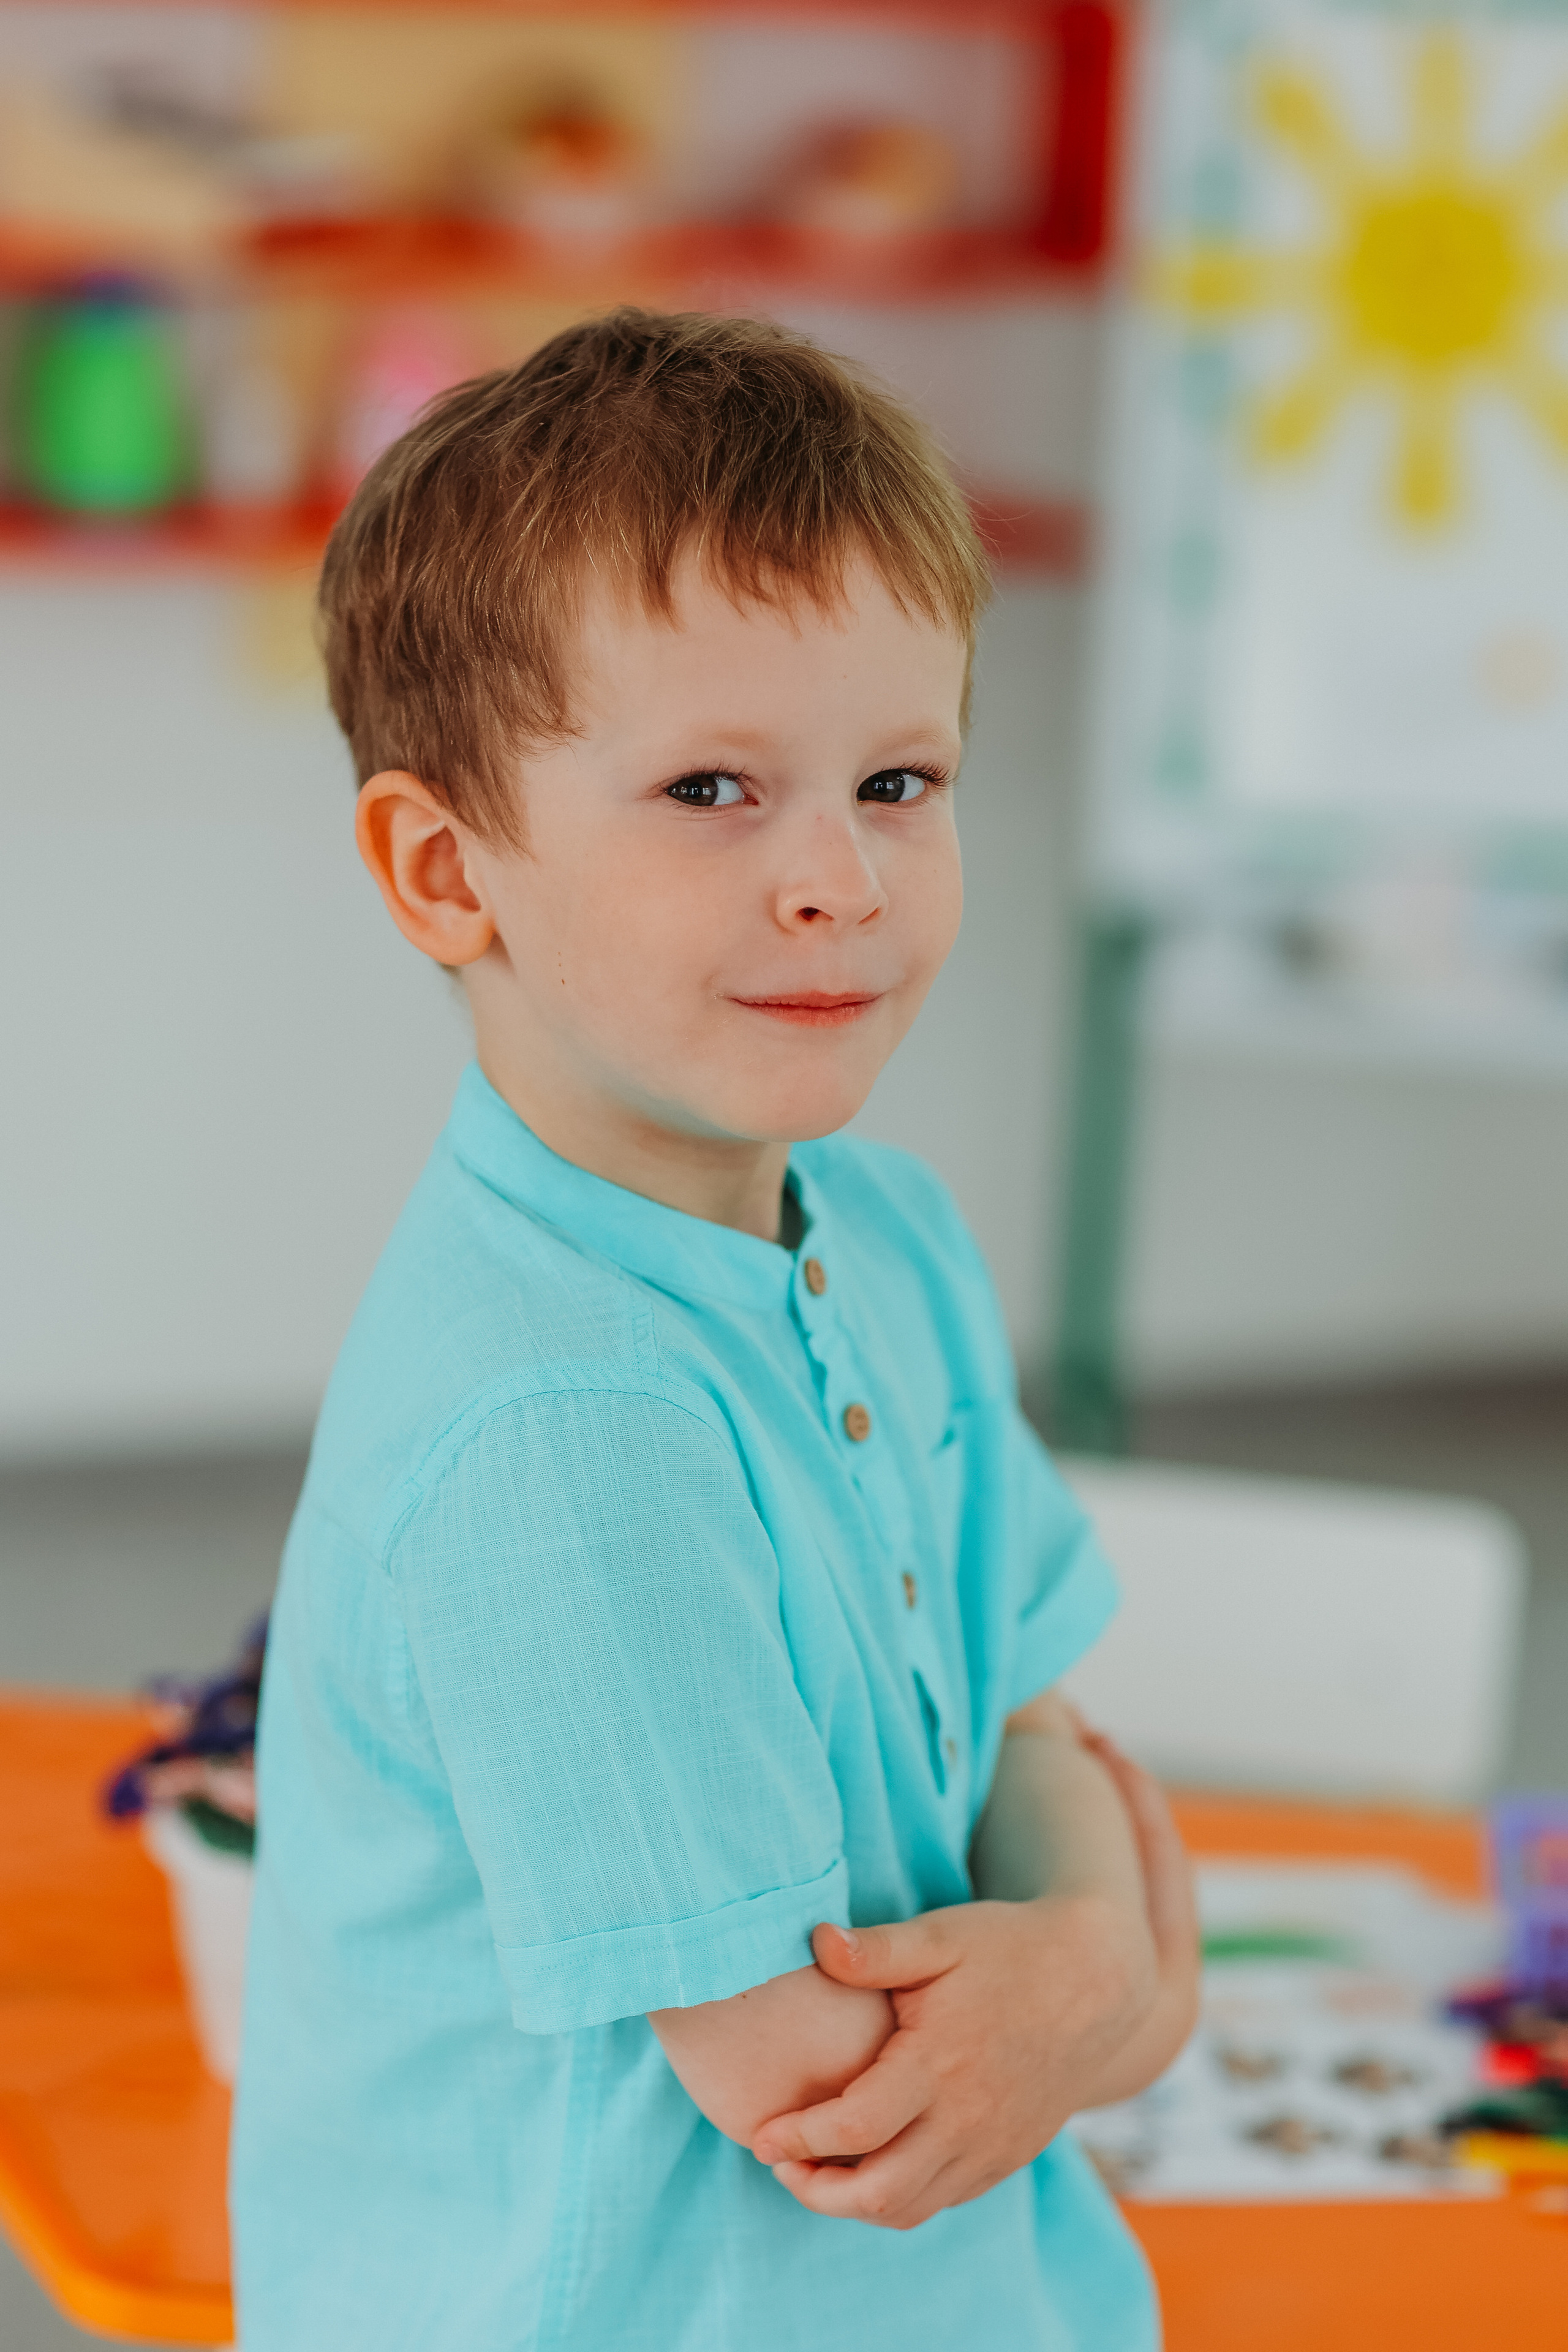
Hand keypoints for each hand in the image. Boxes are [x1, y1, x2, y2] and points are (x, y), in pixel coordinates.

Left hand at [751, 1736, 1198, 2229]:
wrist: (1098, 1979)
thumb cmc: (1011, 1949)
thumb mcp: (942, 1935)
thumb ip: (876, 1949)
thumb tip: (815, 1940)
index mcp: (939, 2066)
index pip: (853, 2128)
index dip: (798, 2138)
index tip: (761, 2133)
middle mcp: (967, 2120)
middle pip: (876, 2192)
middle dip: (816, 2190)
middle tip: (778, 2163)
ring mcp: (991, 2146)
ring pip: (910, 2208)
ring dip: (854, 2203)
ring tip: (815, 2171)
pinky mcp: (1008, 2156)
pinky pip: (943, 2200)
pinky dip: (899, 2198)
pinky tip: (872, 2165)